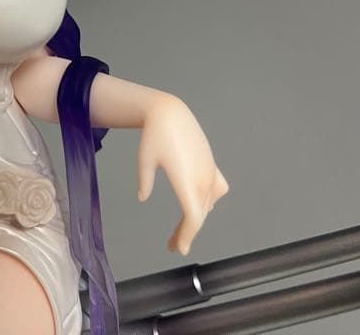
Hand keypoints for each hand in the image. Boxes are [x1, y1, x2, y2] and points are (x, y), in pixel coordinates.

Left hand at [136, 95, 228, 255]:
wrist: (170, 112)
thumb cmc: (154, 135)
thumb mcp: (144, 160)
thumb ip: (144, 181)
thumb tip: (142, 197)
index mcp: (186, 180)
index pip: (193, 218)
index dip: (188, 236)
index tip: (179, 248)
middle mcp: (201, 178)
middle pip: (198, 215)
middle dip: (186, 233)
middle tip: (172, 245)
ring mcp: (209, 171)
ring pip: (207, 204)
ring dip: (196, 218)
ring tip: (180, 229)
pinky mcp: (211, 164)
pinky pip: (217, 189)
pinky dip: (209, 201)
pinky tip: (201, 203)